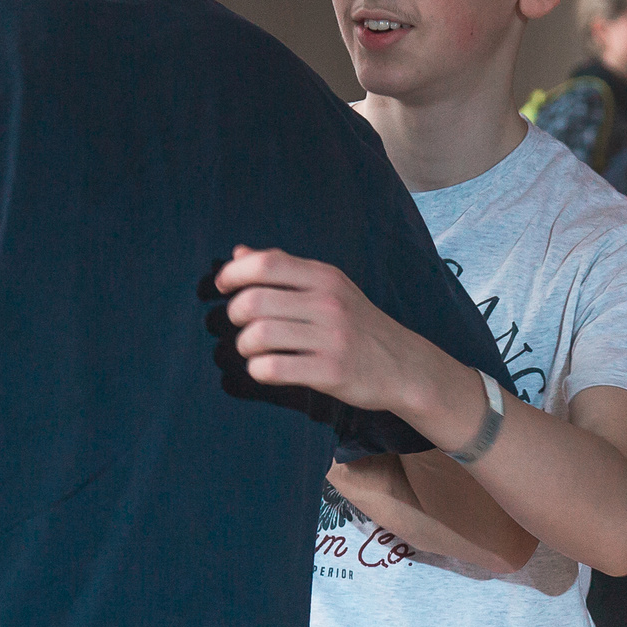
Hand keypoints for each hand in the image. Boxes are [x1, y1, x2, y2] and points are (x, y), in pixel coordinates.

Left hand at [214, 246, 461, 422]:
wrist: (403, 365)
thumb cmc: (357, 324)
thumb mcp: (328, 288)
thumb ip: (284, 270)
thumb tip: (239, 254)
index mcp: (324, 277)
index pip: (266, 263)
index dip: (233, 274)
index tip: (223, 287)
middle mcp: (328, 303)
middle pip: (254, 302)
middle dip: (233, 314)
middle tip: (241, 325)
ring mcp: (331, 338)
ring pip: (259, 336)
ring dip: (245, 346)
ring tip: (253, 351)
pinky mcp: (331, 372)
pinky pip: (273, 369)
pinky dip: (258, 370)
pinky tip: (265, 369)